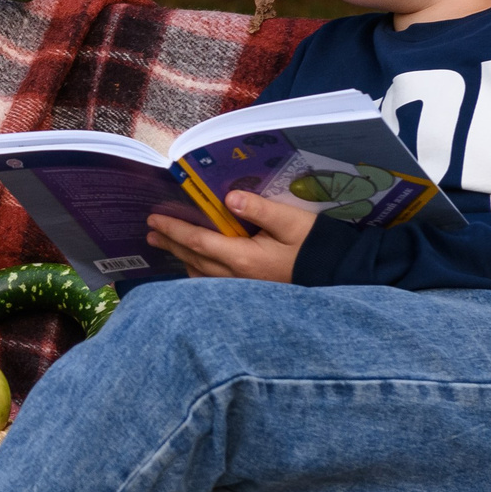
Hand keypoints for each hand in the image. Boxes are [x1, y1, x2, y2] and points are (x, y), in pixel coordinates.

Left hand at [147, 190, 315, 282]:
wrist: (341, 275)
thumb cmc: (316, 246)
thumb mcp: (290, 221)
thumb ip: (259, 209)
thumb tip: (228, 198)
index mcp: (243, 258)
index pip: (198, 242)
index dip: (173, 231)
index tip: (153, 221)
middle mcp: (238, 277)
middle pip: (194, 260)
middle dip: (171, 244)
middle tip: (150, 234)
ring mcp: (244, 289)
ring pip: (203, 276)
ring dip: (183, 259)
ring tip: (169, 248)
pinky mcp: (253, 294)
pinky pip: (216, 285)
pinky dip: (200, 273)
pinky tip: (198, 268)